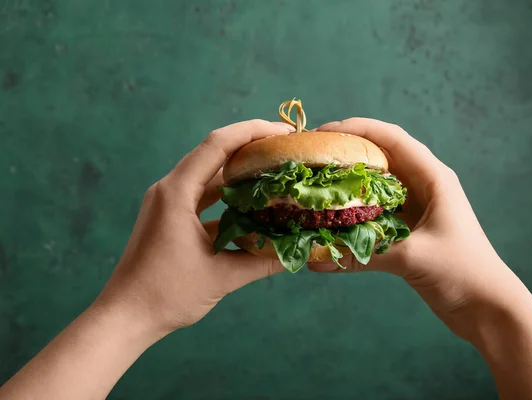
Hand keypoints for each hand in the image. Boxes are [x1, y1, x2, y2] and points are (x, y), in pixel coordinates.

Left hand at [96, 120, 291, 334]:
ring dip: (238, 172)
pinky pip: (201, 195)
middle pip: (213, 153)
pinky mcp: (168, 217)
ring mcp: (166, 202)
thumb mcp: (222, 278)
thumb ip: (262, 261)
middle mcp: (169, 189)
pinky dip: (226, 195)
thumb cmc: (167, 295)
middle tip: (284, 150)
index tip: (283, 131)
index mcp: (177, 193)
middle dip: (250, 147)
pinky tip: (250, 204)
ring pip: (207, 175)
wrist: (125, 316)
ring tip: (272, 171)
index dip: (252, 131)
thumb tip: (298, 252)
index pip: (218, 145)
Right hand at [310, 118, 522, 339]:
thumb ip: (364, 254)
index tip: (323, 132)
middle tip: (312, 156)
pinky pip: (376, 212)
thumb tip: (316, 259)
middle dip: (347, 152)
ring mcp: (416, 208)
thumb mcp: (412, 256)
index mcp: (434, 178)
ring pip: (376, 185)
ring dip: (349, 183)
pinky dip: (355, 212)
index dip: (357, 129)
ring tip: (316, 182)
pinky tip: (331, 218)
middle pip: (381, 156)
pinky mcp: (409, 229)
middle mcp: (424, 186)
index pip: (392, 138)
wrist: (486, 307)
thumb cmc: (463, 272)